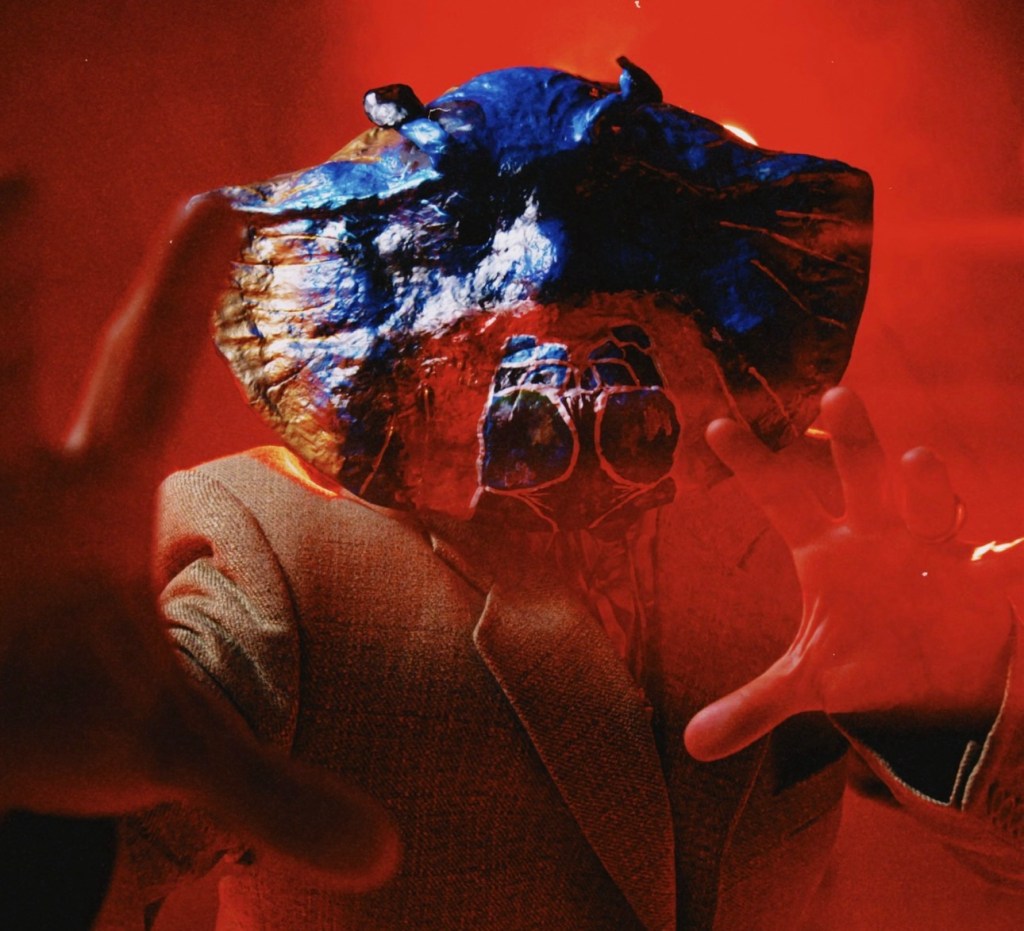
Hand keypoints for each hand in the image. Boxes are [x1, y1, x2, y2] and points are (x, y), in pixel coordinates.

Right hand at [0, 193, 397, 887]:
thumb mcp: (178, 751)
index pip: (143, 375)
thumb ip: (274, 796)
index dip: (180, 290)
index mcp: (95, 501)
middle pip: (1, 359)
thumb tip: (388, 858)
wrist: (0, 741)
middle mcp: (10, 482)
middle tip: (15, 178)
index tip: (220, 198)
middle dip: (2, 274)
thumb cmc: (86, 715)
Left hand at [684, 387, 1019, 762]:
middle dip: (851, 439)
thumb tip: (693, 746)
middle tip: (834, 397)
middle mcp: (877, 537)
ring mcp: (930, 553)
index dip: (750, 465)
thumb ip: (751, 706)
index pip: (780, 499)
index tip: (715, 427)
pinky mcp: (979, 583)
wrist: (924, 689)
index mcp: (824, 553)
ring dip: (926, 486)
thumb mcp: (806, 686)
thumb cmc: (859, 665)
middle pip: (861, 476)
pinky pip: (1003, 562)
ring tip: (916, 462)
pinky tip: (1019, 551)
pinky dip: (1015, 555)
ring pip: (929, 505)